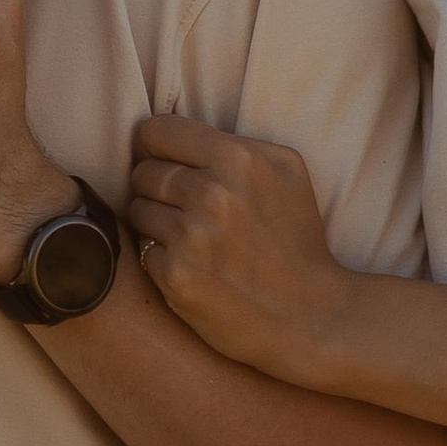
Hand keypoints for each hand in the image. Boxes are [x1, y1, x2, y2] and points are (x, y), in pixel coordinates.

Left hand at [124, 117, 345, 383]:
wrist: (309, 315)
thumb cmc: (296, 240)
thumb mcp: (286, 170)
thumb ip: (233, 143)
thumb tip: (171, 132)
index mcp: (239, 158)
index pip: (156, 131)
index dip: (158, 148)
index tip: (170, 164)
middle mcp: (212, 193)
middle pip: (143, 172)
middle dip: (158, 188)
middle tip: (187, 210)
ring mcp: (192, 237)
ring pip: (137, 210)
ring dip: (155, 223)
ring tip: (191, 239)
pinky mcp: (177, 277)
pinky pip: (142, 251)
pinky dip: (160, 259)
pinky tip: (192, 267)